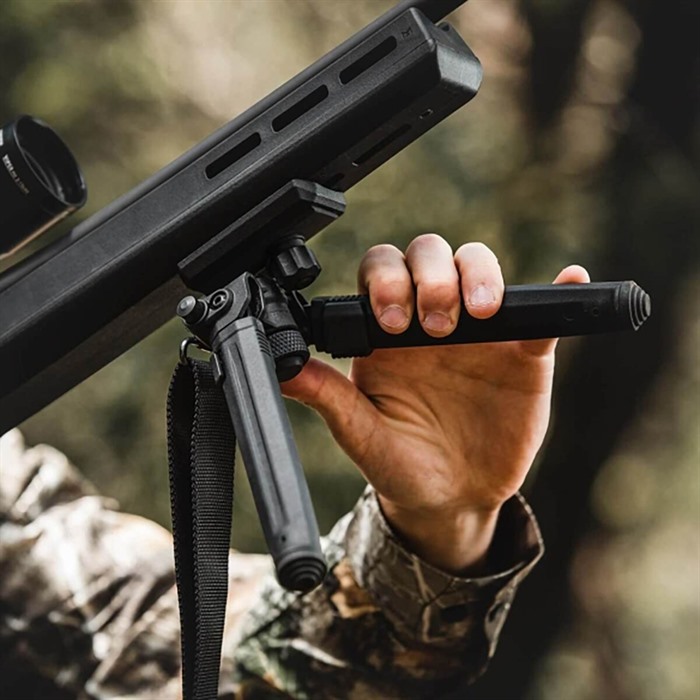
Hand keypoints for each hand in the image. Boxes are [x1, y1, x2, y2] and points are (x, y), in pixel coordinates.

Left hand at [283, 235, 588, 574]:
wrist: (452, 499)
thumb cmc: (401, 463)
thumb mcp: (363, 434)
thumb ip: (330, 398)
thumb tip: (285, 369)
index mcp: (388, 332)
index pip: (382, 272)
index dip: (385, 279)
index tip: (389, 321)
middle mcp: (431, 318)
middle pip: (431, 255)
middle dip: (432, 275)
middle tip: (436, 324)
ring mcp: (480, 331)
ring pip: (480, 267)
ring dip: (479, 275)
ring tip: (478, 314)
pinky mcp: (524, 351)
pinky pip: (544, 311)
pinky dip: (559, 289)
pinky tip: (570, 278)